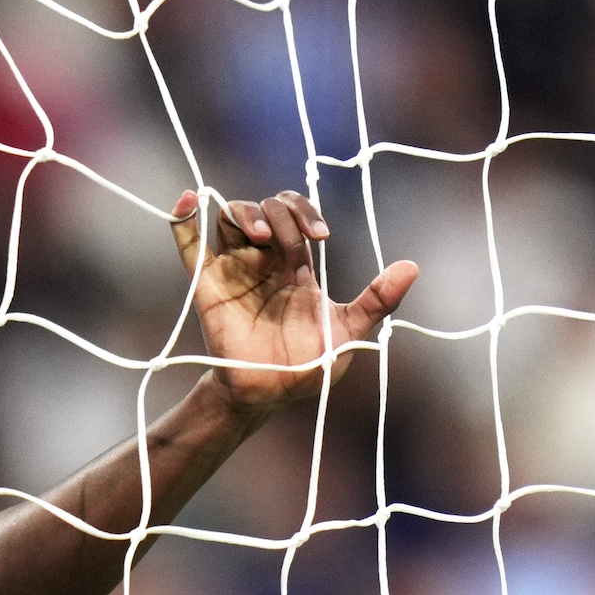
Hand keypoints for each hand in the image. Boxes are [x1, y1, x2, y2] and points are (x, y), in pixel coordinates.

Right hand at [170, 189, 417, 410]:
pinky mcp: (206, 285)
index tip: (321, 236)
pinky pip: (189, 246)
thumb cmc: (308, 365)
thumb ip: (377, 300)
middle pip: (264, 208)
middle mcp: (261, 259)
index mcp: (294, 264)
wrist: (270, 394)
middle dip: (281, 214)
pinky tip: (186, 200)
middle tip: (291, 243)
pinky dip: (182, 220)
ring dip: (246, 213)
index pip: (294, 214)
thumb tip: (412, 267)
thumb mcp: (349, 330)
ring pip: (230, 217)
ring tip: (261, 236)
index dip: (305, 212)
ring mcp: (232, 269)